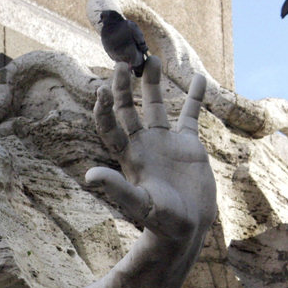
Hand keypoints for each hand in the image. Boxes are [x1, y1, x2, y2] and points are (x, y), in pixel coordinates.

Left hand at [87, 56, 216, 243]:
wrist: (187, 227)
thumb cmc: (160, 221)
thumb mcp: (139, 204)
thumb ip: (116, 188)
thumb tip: (89, 177)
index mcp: (129, 156)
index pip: (110, 127)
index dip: (104, 109)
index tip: (100, 90)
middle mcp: (143, 145)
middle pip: (128, 110)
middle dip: (123, 88)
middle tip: (122, 63)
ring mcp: (165, 143)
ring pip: (156, 106)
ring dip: (154, 84)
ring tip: (152, 60)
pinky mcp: (188, 145)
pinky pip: (191, 115)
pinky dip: (195, 97)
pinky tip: (198, 78)